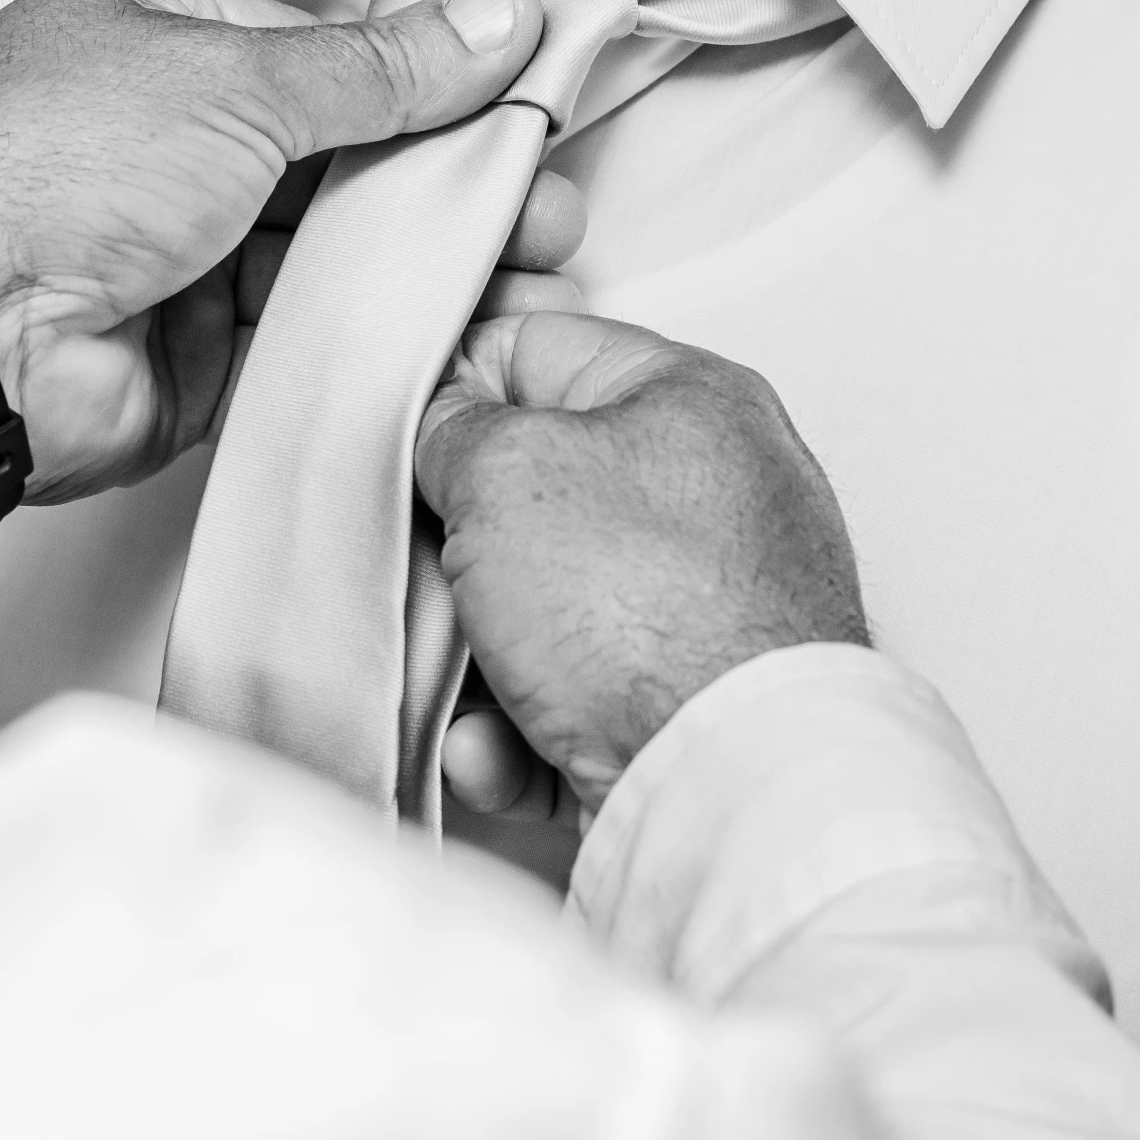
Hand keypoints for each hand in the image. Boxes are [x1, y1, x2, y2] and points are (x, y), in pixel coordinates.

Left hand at [0, 0, 583, 501]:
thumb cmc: (49, 169)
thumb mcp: (241, 79)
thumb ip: (379, 67)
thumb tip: (488, 19)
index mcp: (158, 44)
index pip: (319, 55)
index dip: (419, 81)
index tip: (510, 102)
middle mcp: (166, 147)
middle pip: (334, 161)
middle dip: (440, 184)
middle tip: (538, 204)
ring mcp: (177, 255)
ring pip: (329, 256)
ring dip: (421, 264)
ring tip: (524, 269)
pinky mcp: (190, 355)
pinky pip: (301, 341)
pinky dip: (372, 337)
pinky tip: (450, 329)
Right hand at [417, 313, 867, 815]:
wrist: (728, 789)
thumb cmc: (651, 613)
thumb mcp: (506, 471)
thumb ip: (459, 430)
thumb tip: (449, 436)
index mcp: (692, 400)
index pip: (544, 350)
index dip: (459, 389)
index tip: (410, 440)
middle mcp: (719, 496)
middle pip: (543, 496)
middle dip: (466, 546)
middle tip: (427, 568)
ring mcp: (714, 609)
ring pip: (552, 611)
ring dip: (484, 656)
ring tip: (462, 684)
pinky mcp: (697, 710)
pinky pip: (580, 703)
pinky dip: (525, 732)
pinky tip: (499, 752)